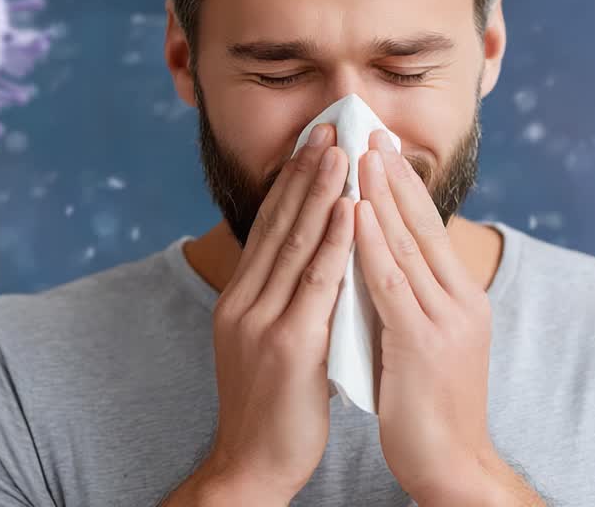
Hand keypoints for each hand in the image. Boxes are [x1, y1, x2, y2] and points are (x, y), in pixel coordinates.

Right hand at [204, 123, 354, 501]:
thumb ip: (290, 302)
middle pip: (278, 223)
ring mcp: (261, 322)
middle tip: (329, 128)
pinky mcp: (287, 346)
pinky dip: (334, 241)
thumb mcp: (274, 343)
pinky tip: (353, 211)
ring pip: (295, 244)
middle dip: (305, 173)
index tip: (313, 144)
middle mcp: (244, 302)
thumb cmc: (275, 409)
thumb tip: (322, 262)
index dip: (291, 183)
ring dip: (321, 193)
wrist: (252, 467)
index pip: (268, 227)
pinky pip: (315, 283)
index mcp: (241, 299)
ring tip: (342, 151)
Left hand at [354, 129, 500, 500]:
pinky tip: (353, 212)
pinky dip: (371, 242)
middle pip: (422, 225)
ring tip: (359, 152)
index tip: (382, 148)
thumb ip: (407, 302)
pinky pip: (390, 282)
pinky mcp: (422, 343)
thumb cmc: (429, 409)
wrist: (452, 465)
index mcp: (461, 300)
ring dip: (380, 194)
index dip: (406, 187)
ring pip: (406, 244)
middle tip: (370, 129)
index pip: (429, 231)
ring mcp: (443, 320)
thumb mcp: (423, 343)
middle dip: (394, 175)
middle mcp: (459, 301)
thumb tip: (376, 265)